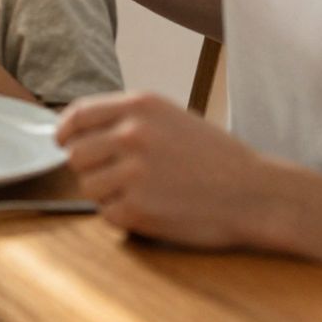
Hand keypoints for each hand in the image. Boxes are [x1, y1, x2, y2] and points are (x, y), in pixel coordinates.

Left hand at [57, 91, 283, 249]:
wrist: (258, 194)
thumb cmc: (217, 158)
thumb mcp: (172, 119)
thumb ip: (127, 119)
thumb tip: (79, 130)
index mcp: (140, 106)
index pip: (78, 115)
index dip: (65, 131)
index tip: (64, 142)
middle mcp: (131, 134)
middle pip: (75, 154)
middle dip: (89, 168)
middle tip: (115, 176)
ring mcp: (133, 172)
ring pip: (87, 186)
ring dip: (105, 193)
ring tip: (140, 193)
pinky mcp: (137, 208)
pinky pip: (106, 213)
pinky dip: (122, 216)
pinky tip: (152, 209)